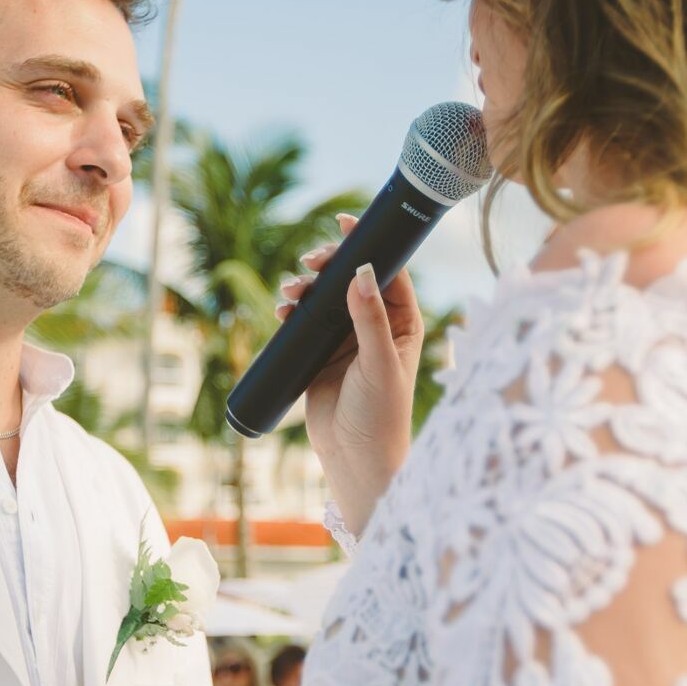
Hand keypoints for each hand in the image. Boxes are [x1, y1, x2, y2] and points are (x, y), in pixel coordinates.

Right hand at [277, 214, 422, 533]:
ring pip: (325, 298)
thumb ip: (371, 319)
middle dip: (329, 265)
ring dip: (306, 288)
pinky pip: (305, 323)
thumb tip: (361, 272)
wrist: (356, 462)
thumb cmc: (382, 418)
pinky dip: (293, 311)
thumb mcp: (379, 364)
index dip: (368, 245)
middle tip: (310, 262)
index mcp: (404, 323)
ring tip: (290, 292)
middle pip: (351, 279)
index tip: (345, 224)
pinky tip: (283, 310)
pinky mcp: (321, 356)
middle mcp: (377, 326)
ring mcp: (347, 340)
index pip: (388, 271)